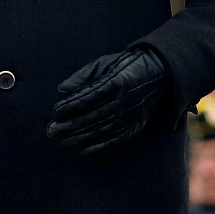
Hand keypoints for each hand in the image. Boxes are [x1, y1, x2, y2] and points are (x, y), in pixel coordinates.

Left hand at [47, 48, 169, 156]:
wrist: (163, 75)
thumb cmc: (129, 66)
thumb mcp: (108, 62)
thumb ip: (84, 75)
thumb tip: (62, 88)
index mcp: (117, 82)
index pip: (89, 97)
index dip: (71, 106)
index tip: (55, 111)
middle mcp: (125, 101)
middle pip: (93, 117)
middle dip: (70, 126)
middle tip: (51, 130)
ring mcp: (131, 117)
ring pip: (101, 131)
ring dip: (79, 138)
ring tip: (61, 141)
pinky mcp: (135, 128)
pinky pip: (115, 142)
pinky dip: (98, 149)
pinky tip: (82, 151)